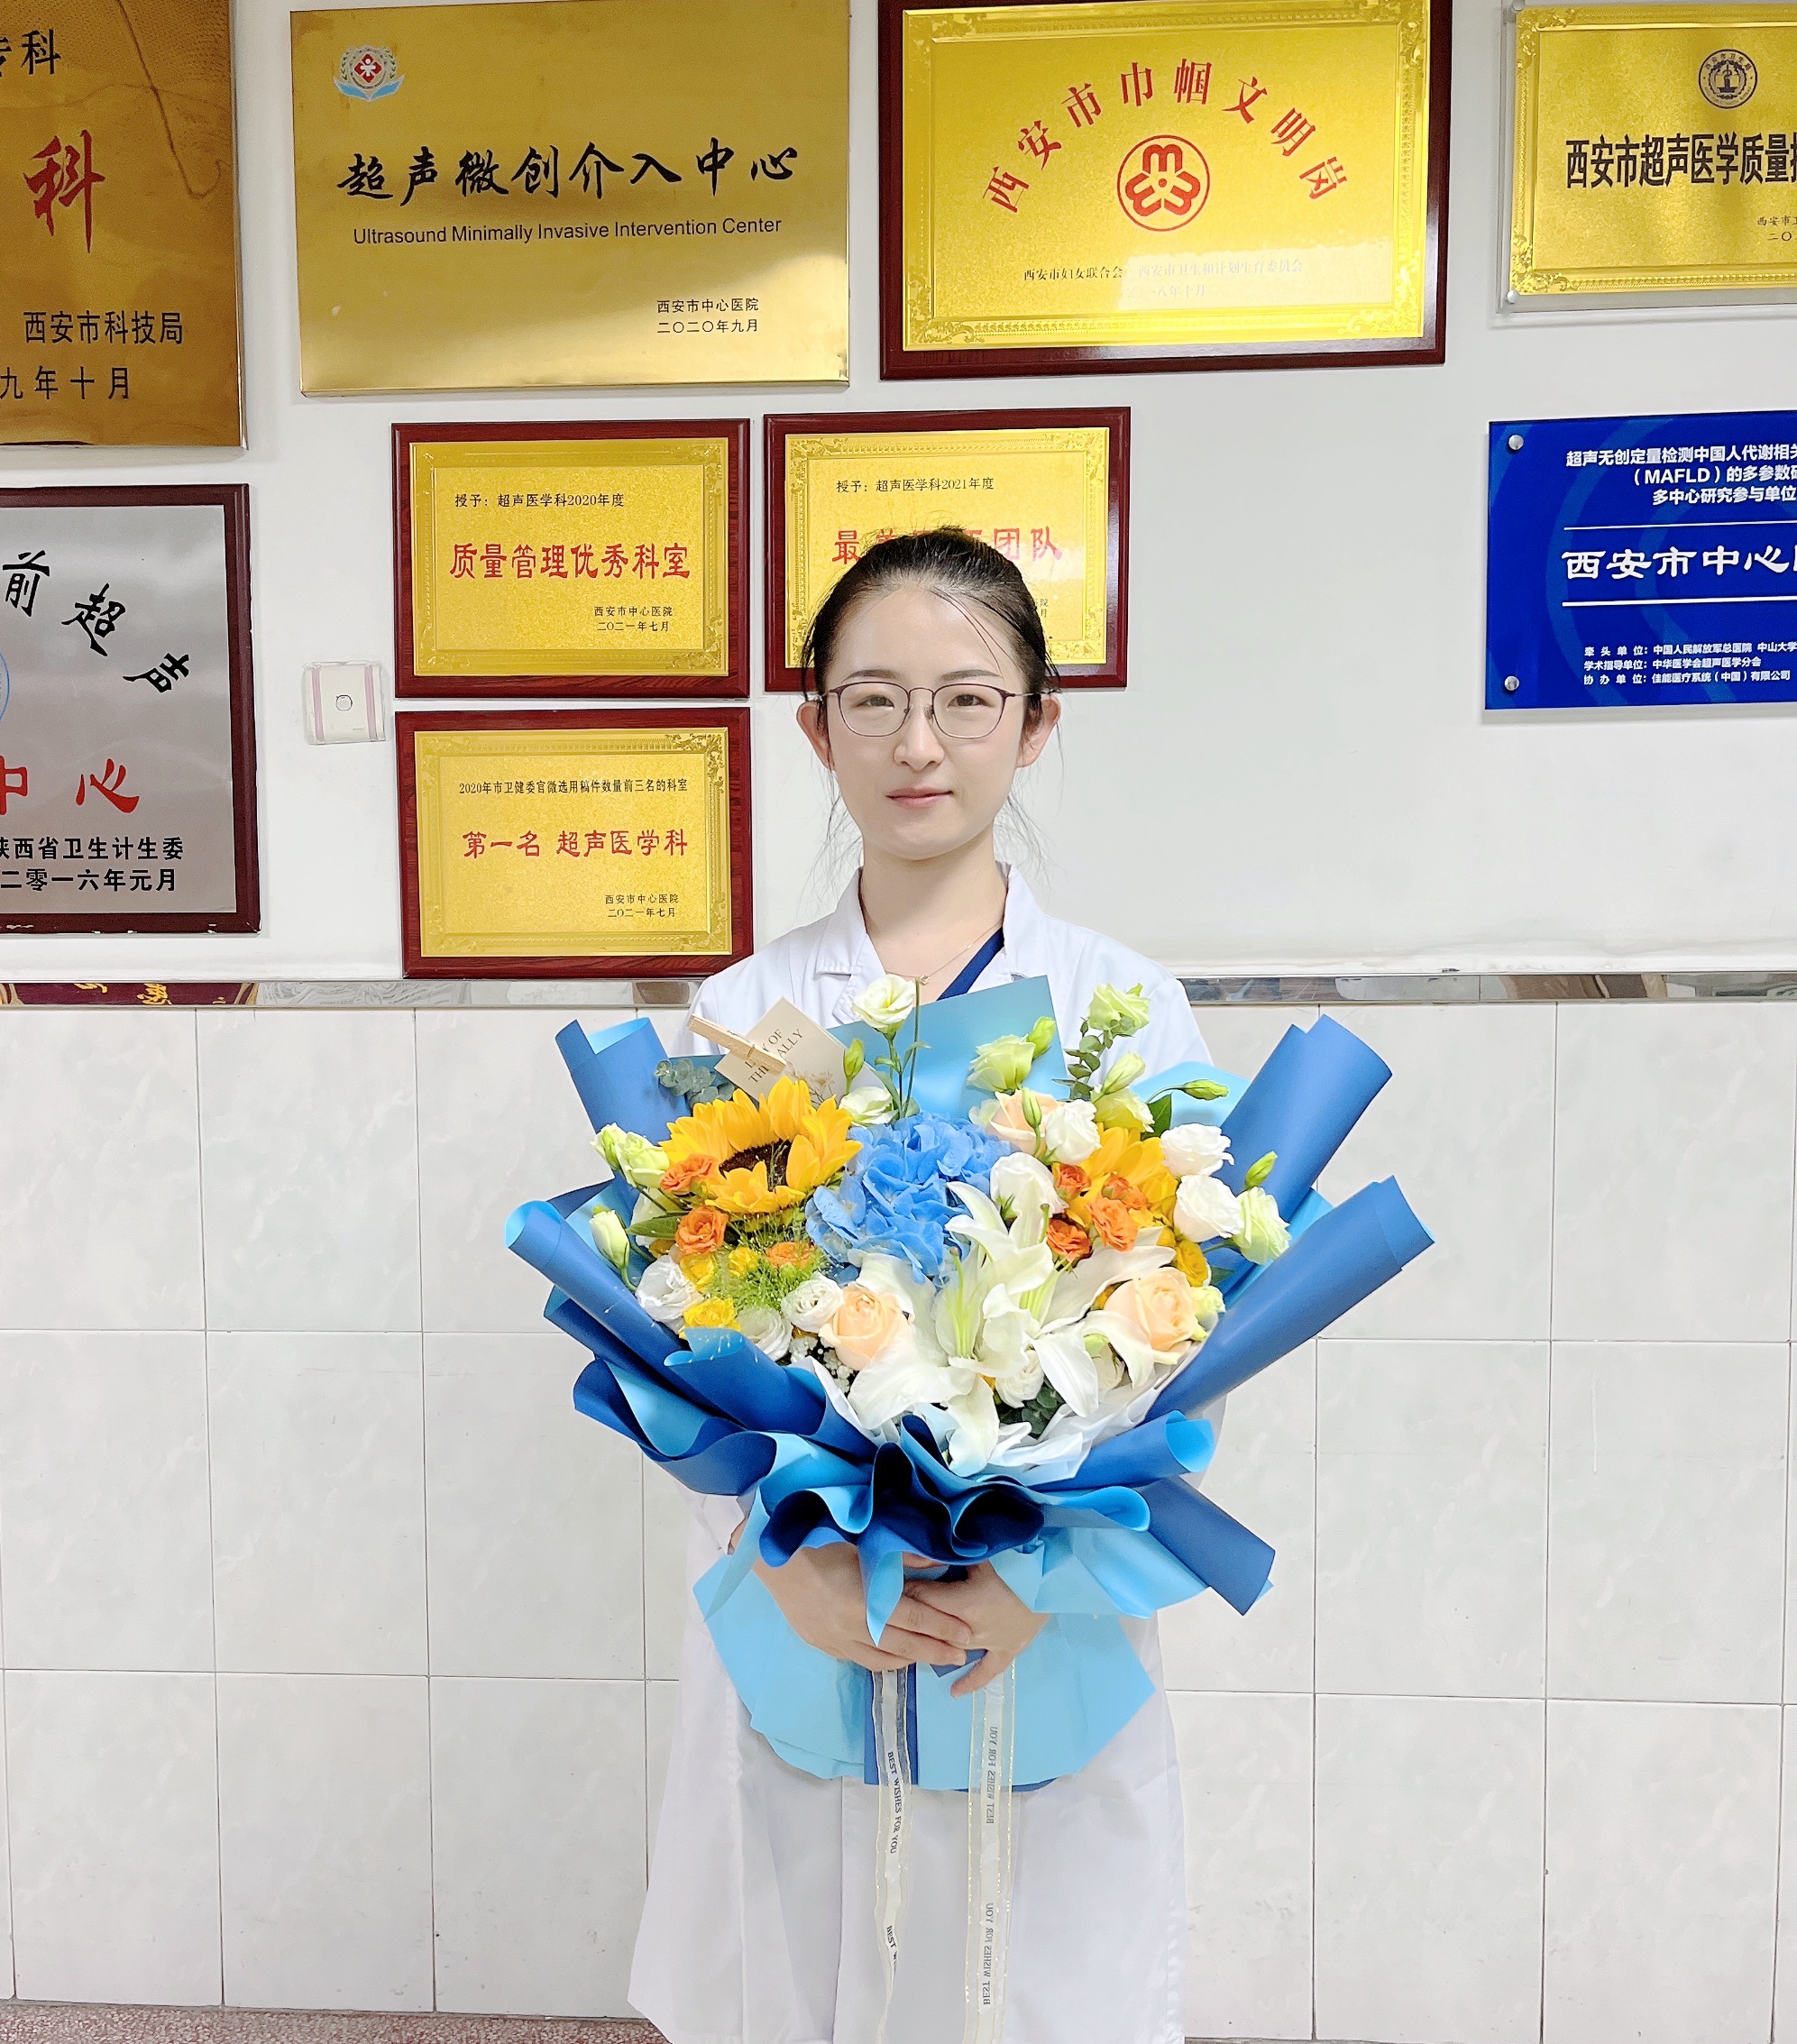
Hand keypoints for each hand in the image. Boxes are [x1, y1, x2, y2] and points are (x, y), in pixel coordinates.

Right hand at [753, 1543, 973, 1673]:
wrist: (772, 1562)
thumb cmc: (817, 1545)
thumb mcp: (861, 1545)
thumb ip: (900, 1556)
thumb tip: (935, 1558)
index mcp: (862, 1600)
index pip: (913, 1618)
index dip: (942, 1627)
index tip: (966, 1635)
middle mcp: (851, 1627)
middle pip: (904, 1645)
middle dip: (935, 1651)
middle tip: (961, 1655)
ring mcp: (836, 1641)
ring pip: (882, 1659)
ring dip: (912, 1659)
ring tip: (934, 1658)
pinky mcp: (823, 1646)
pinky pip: (861, 1660)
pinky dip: (884, 1660)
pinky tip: (896, 1657)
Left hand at [898, 1562, 1047, 1696]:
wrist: (1056, 1576)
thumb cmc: (1018, 1559)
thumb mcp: (981, 1554)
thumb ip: (950, 1556)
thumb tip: (921, 1553)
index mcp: (964, 1604)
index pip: (923, 1601)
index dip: (902, 1594)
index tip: (883, 1590)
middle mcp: (972, 1630)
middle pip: (933, 1628)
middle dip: (913, 1621)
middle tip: (892, 1617)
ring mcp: (991, 1642)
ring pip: (953, 1650)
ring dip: (934, 1647)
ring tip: (914, 1647)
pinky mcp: (1010, 1648)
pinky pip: (988, 1671)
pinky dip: (972, 1681)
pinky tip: (955, 1693)